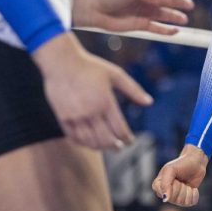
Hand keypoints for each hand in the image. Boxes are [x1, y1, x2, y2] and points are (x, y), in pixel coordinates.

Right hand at [34, 33, 152, 150]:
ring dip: (100, 147)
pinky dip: (83, 143)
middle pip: (105, 139)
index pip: (119, 129)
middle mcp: (90, 112)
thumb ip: (133, 89)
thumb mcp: (115, 74)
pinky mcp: (63, 117)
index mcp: (105, 102)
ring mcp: (75, 116)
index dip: (127, 138)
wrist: (61, 62)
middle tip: (119, 147)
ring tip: (106, 146)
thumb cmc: (91, 67)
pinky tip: (89, 142)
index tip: (130, 141)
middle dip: (115, 146)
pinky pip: (74, 137)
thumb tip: (149, 102)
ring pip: (89, 141)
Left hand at [72, 0, 194, 35]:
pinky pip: (157, 28)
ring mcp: (144, 13)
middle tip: (191, 5)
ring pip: (164, 15)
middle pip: (168, 1)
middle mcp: (147, 0)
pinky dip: (166, 30)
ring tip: (185, 20)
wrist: (94, 10)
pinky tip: (175, 31)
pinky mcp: (140, 25)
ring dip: (175, 17)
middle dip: (180, 3)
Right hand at [152, 144, 209, 206]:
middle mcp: (166, 194)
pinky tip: (193, 188)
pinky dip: (194, 194)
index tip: (175, 177)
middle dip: (181, 188)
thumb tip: (165, 200)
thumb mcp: (170, 170)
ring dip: (188, 191)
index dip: (173, 186)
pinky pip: (191, 203)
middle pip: (174, 199)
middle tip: (181, 179)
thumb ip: (165, 184)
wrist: (195, 162)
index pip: (166, 195)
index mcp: (158, 186)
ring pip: (183, 202)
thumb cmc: (181, 164)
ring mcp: (176, 198)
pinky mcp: (187, 200)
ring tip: (186, 183)